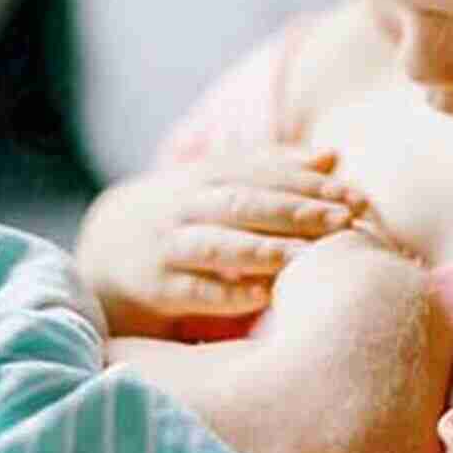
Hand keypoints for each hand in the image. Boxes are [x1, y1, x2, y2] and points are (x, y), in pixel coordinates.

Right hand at [75, 148, 365, 332]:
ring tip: (308, 257)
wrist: (99, 253)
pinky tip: (261, 297)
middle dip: (296, 211)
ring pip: (219, 245)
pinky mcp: (152, 288)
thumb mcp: (215, 184)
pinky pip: (192, 291)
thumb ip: (271, 169)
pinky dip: (225, 293)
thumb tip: (333, 156)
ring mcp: (166, 246)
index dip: (307, 183)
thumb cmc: (179, 218)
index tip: (353, 195)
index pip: (261, 174)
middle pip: (245, 204)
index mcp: (204, 177)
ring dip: (265, 250)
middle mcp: (185, 207)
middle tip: (344, 221)